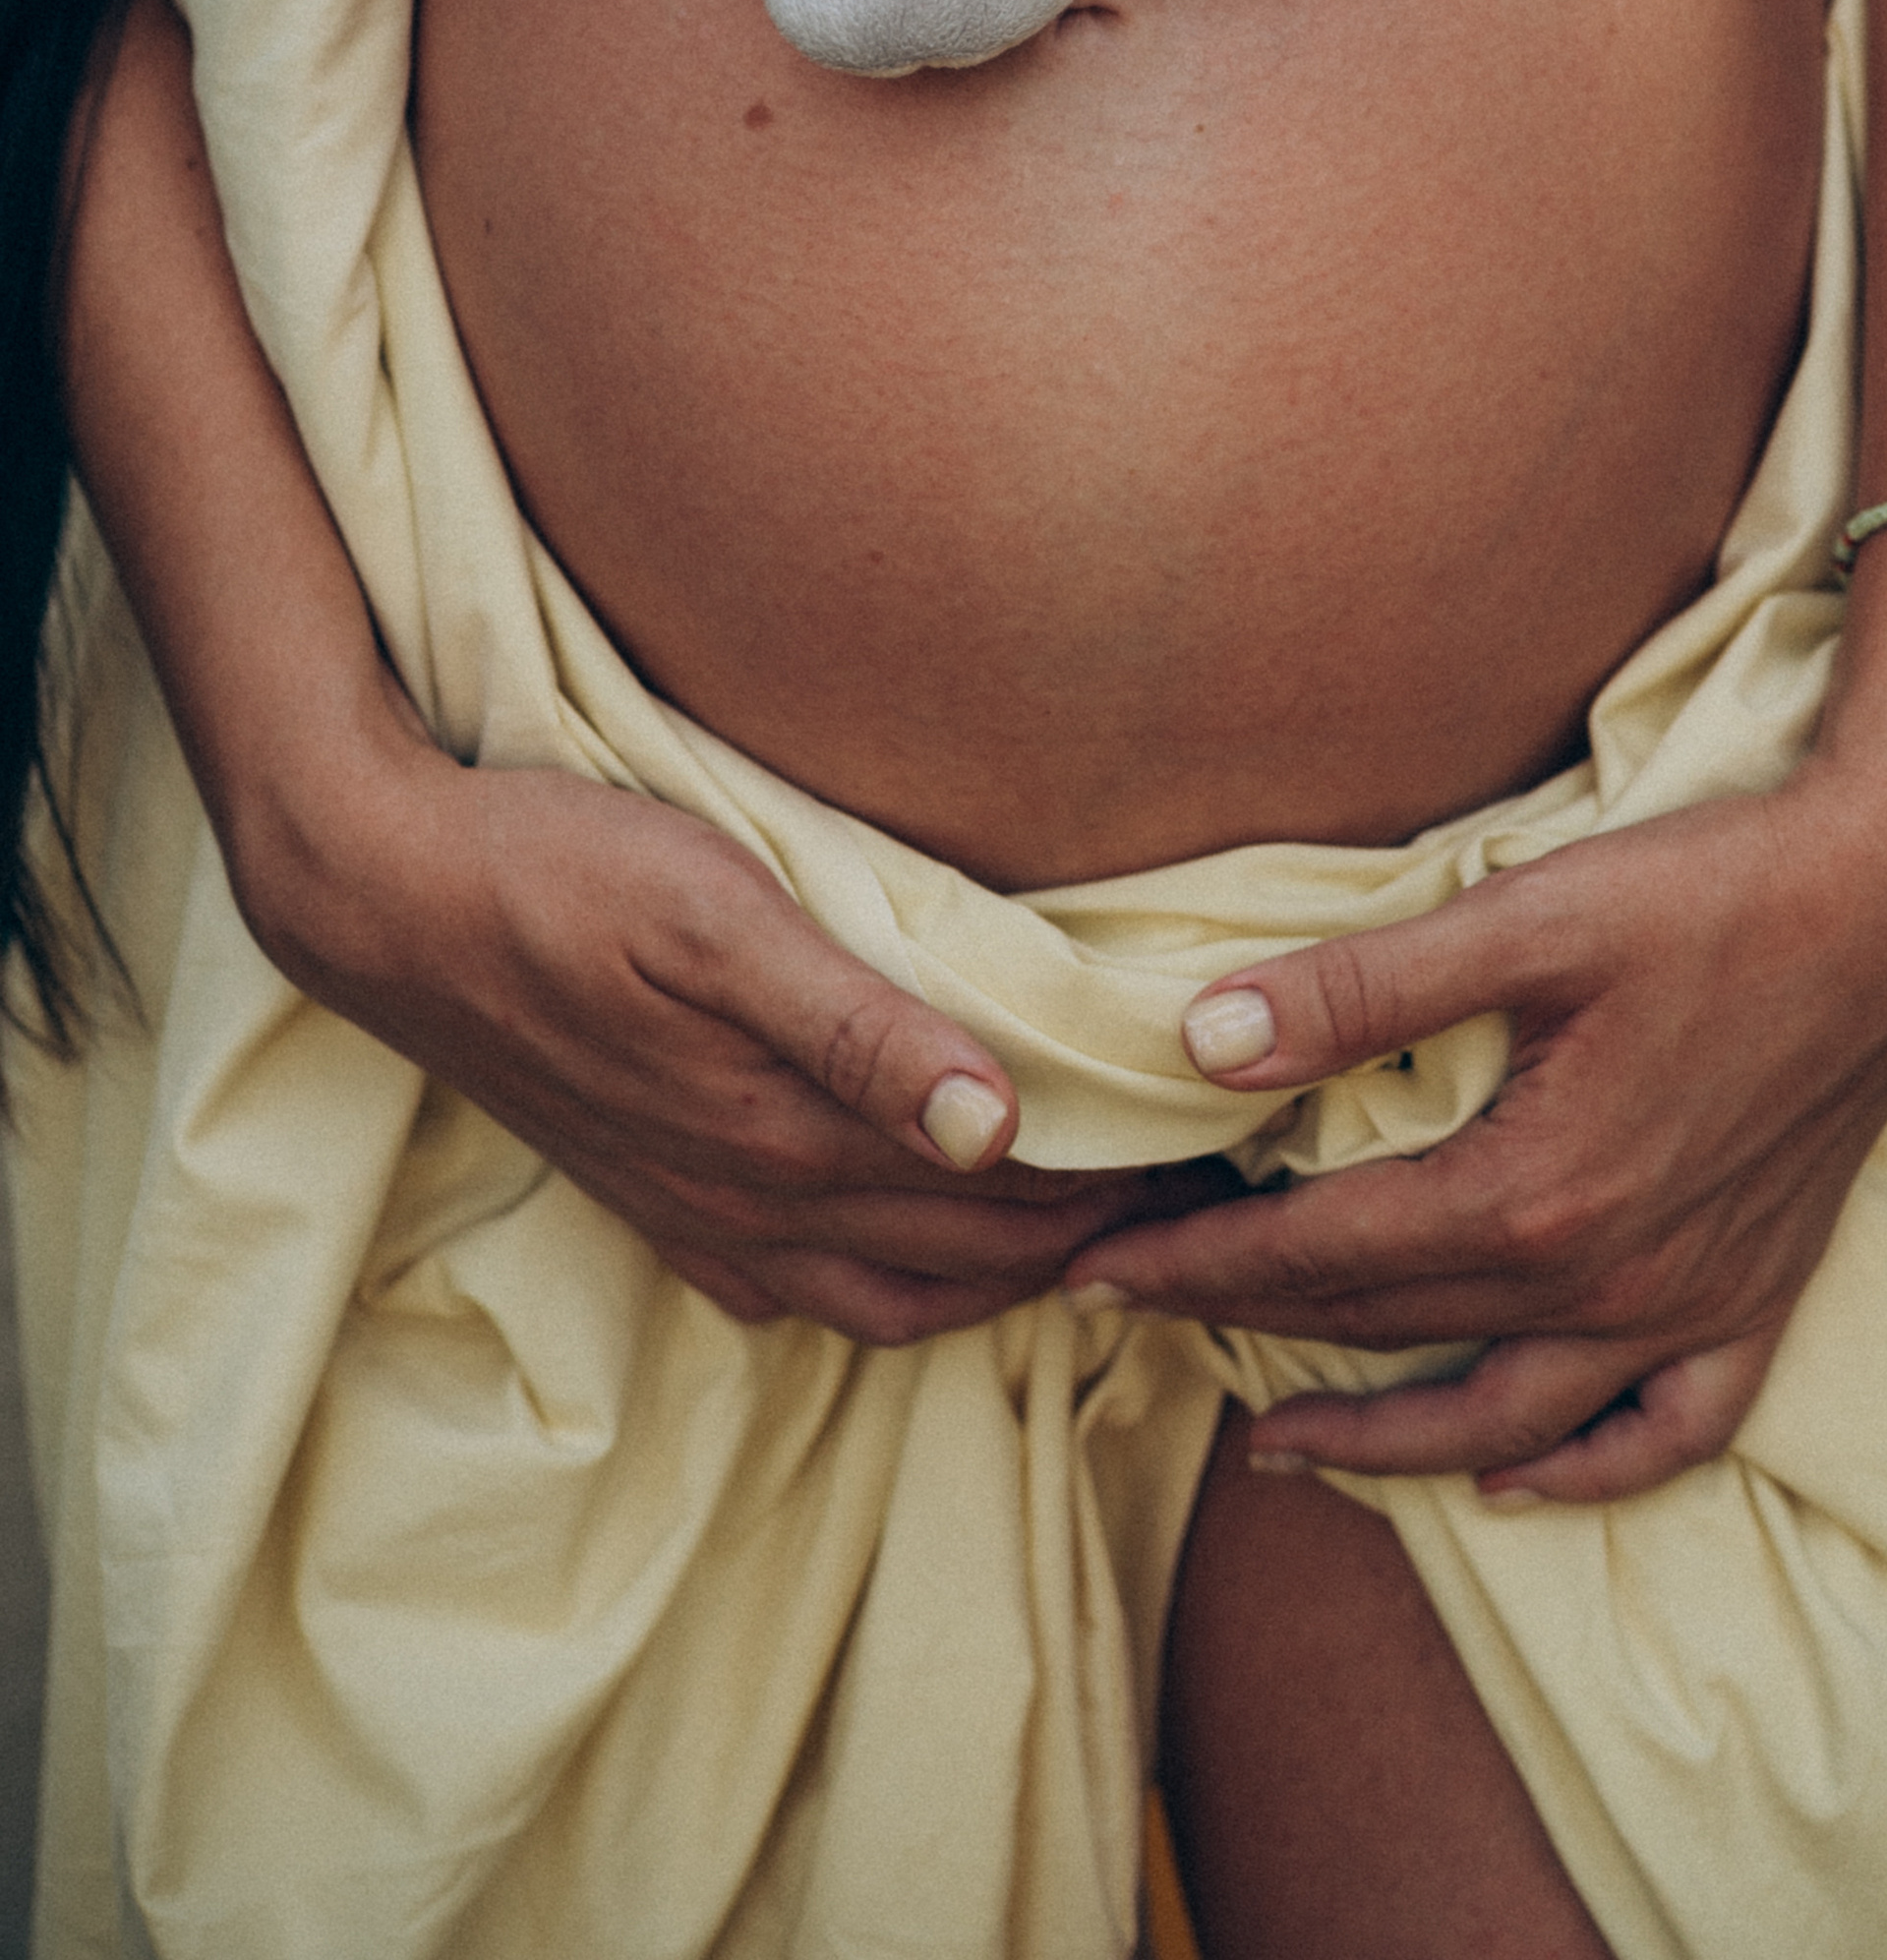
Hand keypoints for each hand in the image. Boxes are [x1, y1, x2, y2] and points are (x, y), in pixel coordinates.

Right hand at [252, 719, 1223, 1338]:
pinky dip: (885, 1285)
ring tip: (1097, 1234)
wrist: (389, 897)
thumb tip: (997, 1126)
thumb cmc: (564, 870)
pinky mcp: (653, 1195)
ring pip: (885, 1291)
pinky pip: (795, 1288)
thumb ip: (859, 1027)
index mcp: (788, 1131)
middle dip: (1090, 1236)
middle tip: (1203, 1198)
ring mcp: (697, 1210)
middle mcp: (752, 1199)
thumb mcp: (718, 917)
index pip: (1000, 1193)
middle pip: (964, 1252)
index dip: (1118, 1182)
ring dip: (996, 1278)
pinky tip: (913, 1251)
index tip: (1223, 1157)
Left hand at [1060, 747, 1886, 1499]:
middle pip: (1389, 1326)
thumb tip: (1202, 1043)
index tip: (1097, 1267)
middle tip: (1145, 1317)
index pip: (1320, 1255)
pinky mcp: (1757, 1297)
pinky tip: (1518, 1472)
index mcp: (1534, 1192)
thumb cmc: (1713, 886)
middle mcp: (1610, 1281)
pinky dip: (1584, 1467)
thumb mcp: (1525, 914)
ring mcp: (1689, 1304)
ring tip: (1279, 1445)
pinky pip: (1665, 1431)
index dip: (1196, 1265)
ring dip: (1385, 1440)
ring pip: (1504, 1416)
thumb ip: (1359, 990)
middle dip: (1251, 1327)